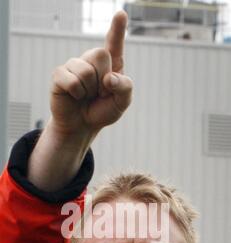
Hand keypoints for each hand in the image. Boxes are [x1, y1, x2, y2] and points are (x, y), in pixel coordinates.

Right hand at [50, 11, 132, 135]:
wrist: (82, 126)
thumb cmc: (102, 111)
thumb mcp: (122, 102)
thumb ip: (125, 88)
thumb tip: (108, 79)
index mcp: (110, 63)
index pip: (114, 42)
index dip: (117, 28)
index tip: (121, 14)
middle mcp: (91, 60)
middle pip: (100, 54)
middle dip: (103, 80)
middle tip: (98, 93)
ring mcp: (74, 65)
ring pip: (86, 71)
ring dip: (89, 90)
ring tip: (86, 96)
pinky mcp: (60, 75)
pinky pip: (71, 80)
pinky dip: (77, 93)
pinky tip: (75, 97)